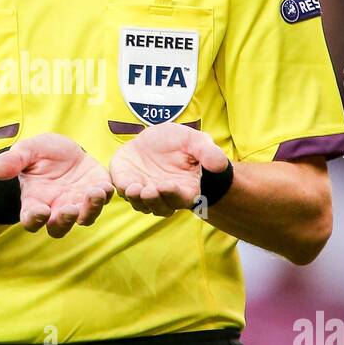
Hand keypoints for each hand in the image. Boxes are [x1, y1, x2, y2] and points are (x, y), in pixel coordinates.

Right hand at [0, 133, 113, 237]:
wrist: (63, 149)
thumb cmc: (39, 154)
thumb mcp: (26, 151)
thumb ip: (12, 161)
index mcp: (34, 203)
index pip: (31, 219)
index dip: (35, 219)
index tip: (40, 211)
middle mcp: (56, 210)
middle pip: (59, 227)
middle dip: (65, 221)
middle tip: (69, 209)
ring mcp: (78, 204)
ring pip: (85, 218)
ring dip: (90, 209)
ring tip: (94, 193)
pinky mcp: (97, 192)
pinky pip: (103, 200)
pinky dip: (105, 195)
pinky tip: (105, 185)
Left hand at [109, 122, 228, 216]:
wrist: (155, 136)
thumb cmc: (181, 142)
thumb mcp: (196, 142)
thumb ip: (208, 153)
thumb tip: (220, 166)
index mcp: (185, 189)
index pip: (181, 198)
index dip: (174, 194)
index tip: (169, 185)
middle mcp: (164, 195)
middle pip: (160, 207)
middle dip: (154, 201)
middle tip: (149, 190)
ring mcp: (144, 191)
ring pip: (140, 204)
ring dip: (138, 199)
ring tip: (135, 188)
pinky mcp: (127, 183)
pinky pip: (123, 192)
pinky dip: (123, 190)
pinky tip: (123, 183)